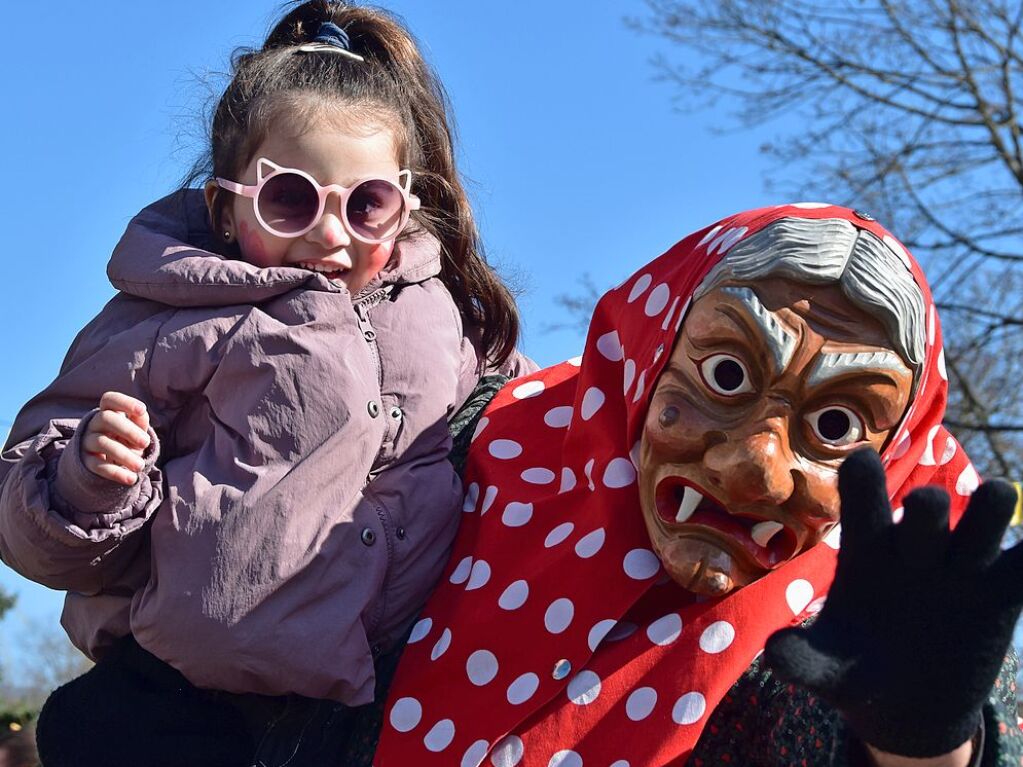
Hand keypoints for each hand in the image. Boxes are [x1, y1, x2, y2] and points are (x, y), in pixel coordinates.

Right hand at [81, 392, 151, 485]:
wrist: (106, 463)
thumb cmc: (125, 440)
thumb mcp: (135, 430)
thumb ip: (139, 421)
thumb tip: (142, 414)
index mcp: (108, 412)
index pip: (110, 399)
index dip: (125, 402)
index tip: (142, 410)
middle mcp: (94, 424)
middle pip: (105, 418)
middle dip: (128, 430)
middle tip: (145, 443)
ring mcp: (87, 442)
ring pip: (102, 443)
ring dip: (124, 455)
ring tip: (140, 466)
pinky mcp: (84, 461)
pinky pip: (98, 465)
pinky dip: (116, 473)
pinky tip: (131, 478)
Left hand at [764, 448, 1022, 758]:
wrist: (905, 704)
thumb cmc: (853, 668)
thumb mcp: (826, 667)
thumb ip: (801, 659)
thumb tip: (775, 654)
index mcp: (867, 550)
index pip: (861, 502)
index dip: (862, 480)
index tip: (861, 462)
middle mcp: (914, 546)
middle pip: (926, 508)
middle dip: (925, 507)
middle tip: (923, 509)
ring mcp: (962, 564)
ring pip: (986, 514)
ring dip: (989, 507)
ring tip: (993, 498)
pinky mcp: (1002, 592)